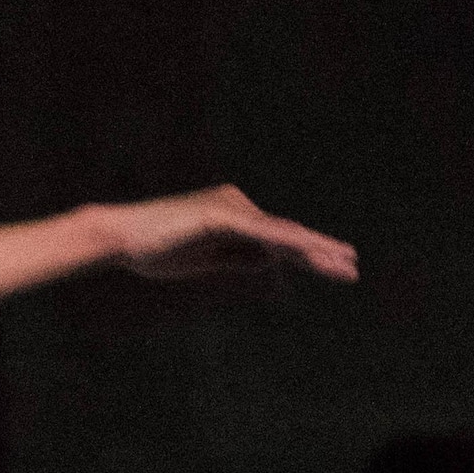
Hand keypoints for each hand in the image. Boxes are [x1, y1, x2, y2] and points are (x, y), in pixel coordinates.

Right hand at [102, 188, 357, 286]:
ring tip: (343, 263)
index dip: (308, 254)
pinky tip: (309, 253)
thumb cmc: (156, 249)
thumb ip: (238, 256)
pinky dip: (286, 243)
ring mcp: (230, 208)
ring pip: (280, 232)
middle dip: (321, 251)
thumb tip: (270, 259)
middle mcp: (237, 205)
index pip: (278, 239)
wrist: (120, 236)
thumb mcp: (206, 258)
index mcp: (234, 216)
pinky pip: (261, 232)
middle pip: (286, 233)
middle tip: (352, 265)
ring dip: (314, 249)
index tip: (335, 267)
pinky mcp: (220, 215)